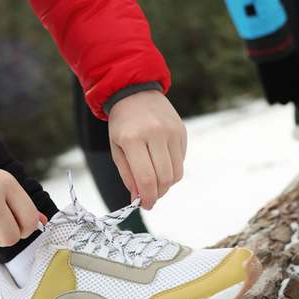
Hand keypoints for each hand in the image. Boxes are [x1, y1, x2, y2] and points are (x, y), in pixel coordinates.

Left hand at [107, 90, 186, 209]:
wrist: (135, 92)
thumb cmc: (122, 124)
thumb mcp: (117, 149)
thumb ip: (128, 175)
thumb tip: (139, 199)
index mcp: (133, 139)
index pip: (146, 178)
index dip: (148, 197)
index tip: (146, 205)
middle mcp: (155, 134)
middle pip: (165, 178)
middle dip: (158, 194)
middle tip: (151, 197)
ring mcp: (171, 131)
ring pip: (176, 172)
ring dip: (167, 184)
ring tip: (155, 182)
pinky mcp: (182, 131)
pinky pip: (181, 160)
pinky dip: (172, 169)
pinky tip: (161, 163)